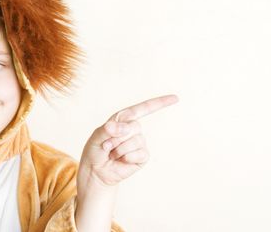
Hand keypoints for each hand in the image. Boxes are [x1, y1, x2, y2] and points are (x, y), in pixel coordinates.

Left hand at [75, 94, 177, 231]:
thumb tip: (124, 128)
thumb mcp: (97, 136)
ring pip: (135, 141)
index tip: (175, 98)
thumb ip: (109, 130)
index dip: (159, 103)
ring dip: (119, 149)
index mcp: (123, 119)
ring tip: (112, 153)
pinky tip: (121, 160)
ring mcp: (139, 143)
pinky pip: (139, 154)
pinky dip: (127, 158)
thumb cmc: (95, 150)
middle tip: (107, 145)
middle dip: (117, 137)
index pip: (143, 108)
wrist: (96, 171)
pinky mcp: (142, 156)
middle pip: (134, 127)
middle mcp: (133, 129)